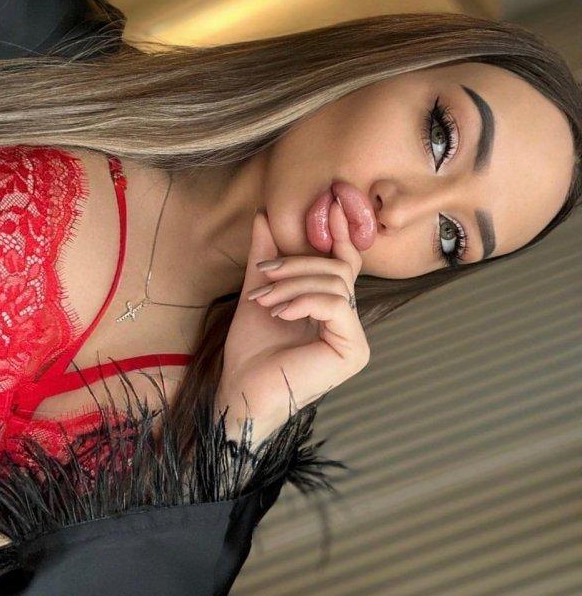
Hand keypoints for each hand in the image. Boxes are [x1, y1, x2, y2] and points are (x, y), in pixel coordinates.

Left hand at [215, 195, 370, 443]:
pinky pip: (336, 305)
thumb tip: (264, 215)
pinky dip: (304, 301)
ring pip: (335, 284)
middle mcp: (349, 324)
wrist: (240, 393)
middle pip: (339, 269)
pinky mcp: (353, 350)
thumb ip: (265, 257)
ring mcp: (355, 339)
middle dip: (297, 266)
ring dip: (293, 286)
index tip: (331, 202)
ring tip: (264, 302)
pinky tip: (280, 313)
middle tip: (264, 276)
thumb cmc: (250, 352)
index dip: (340, 234)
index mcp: (333, 311)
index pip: (343, 265)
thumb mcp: (258, 293)